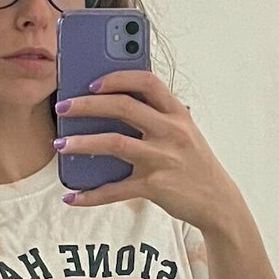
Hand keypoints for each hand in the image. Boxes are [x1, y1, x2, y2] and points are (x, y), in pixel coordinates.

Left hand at [54, 69, 242, 233]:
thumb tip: (114, 104)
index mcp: (177, 113)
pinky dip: (90, 195)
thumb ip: (158, 117)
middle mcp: (170, 132)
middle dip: (87, 105)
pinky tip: (72, 196)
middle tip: (63, 107)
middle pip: (123, 107)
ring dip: (82, 143)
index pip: (146, 82)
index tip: (93, 81)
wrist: (218, 202)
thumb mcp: (184, 132)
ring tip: (60, 145)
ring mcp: (162, 158)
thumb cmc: (194, 164)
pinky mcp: (154, 186)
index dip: (117, 77)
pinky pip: (115, 190)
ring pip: (114, 143)